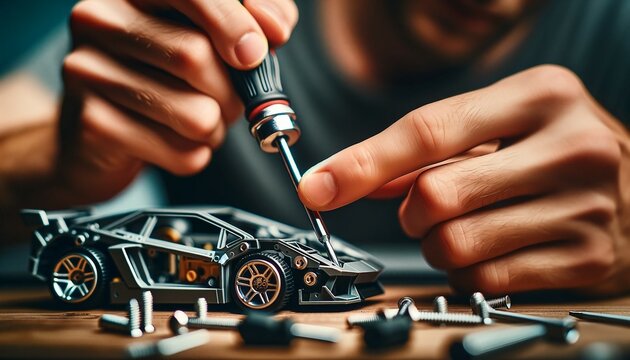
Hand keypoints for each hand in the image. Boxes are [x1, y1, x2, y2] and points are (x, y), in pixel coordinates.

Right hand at [58, 0, 297, 202]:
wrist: (100, 135)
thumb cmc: (167, 78)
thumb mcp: (212, 37)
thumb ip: (253, 18)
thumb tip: (274, 30)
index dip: (233, 23)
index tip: (256, 53)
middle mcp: (100, 19)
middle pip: (194, 55)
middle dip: (232, 92)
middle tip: (231, 102)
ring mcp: (88, 70)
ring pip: (194, 113)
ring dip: (217, 129)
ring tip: (202, 124)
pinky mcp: (93, 123)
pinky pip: (180, 151)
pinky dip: (196, 156)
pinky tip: (176, 144)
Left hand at [299, 65, 629, 295]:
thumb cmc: (553, 152)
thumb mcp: (499, 130)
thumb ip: (425, 152)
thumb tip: (346, 177)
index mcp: (540, 96)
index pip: (428, 130)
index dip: (361, 164)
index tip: (317, 187)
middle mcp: (570, 146)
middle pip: (435, 196)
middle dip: (410, 212)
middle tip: (429, 207)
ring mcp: (585, 206)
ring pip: (454, 244)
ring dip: (436, 244)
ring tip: (466, 227)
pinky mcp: (587, 259)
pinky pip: (485, 278)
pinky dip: (466, 271)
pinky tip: (490, 250)